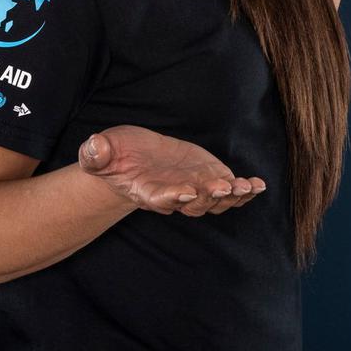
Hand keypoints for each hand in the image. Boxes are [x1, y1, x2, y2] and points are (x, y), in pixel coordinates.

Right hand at [78, 125, 266, 216]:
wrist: (132, 161)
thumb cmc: (114, 157)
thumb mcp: (100, 153)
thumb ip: (95, 154)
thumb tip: (92, 146)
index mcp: (147, 192)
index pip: (160, 199)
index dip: (173, 198)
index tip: (184, 191)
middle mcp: (174, 197)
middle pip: (194, 204)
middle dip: (209, 196)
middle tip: (221, 187)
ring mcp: (195, 190)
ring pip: (216, 202)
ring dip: (232, 197)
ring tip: (246, 188)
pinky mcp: (209, 179)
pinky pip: (230, 191)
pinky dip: (245, 190)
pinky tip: (257, 185)